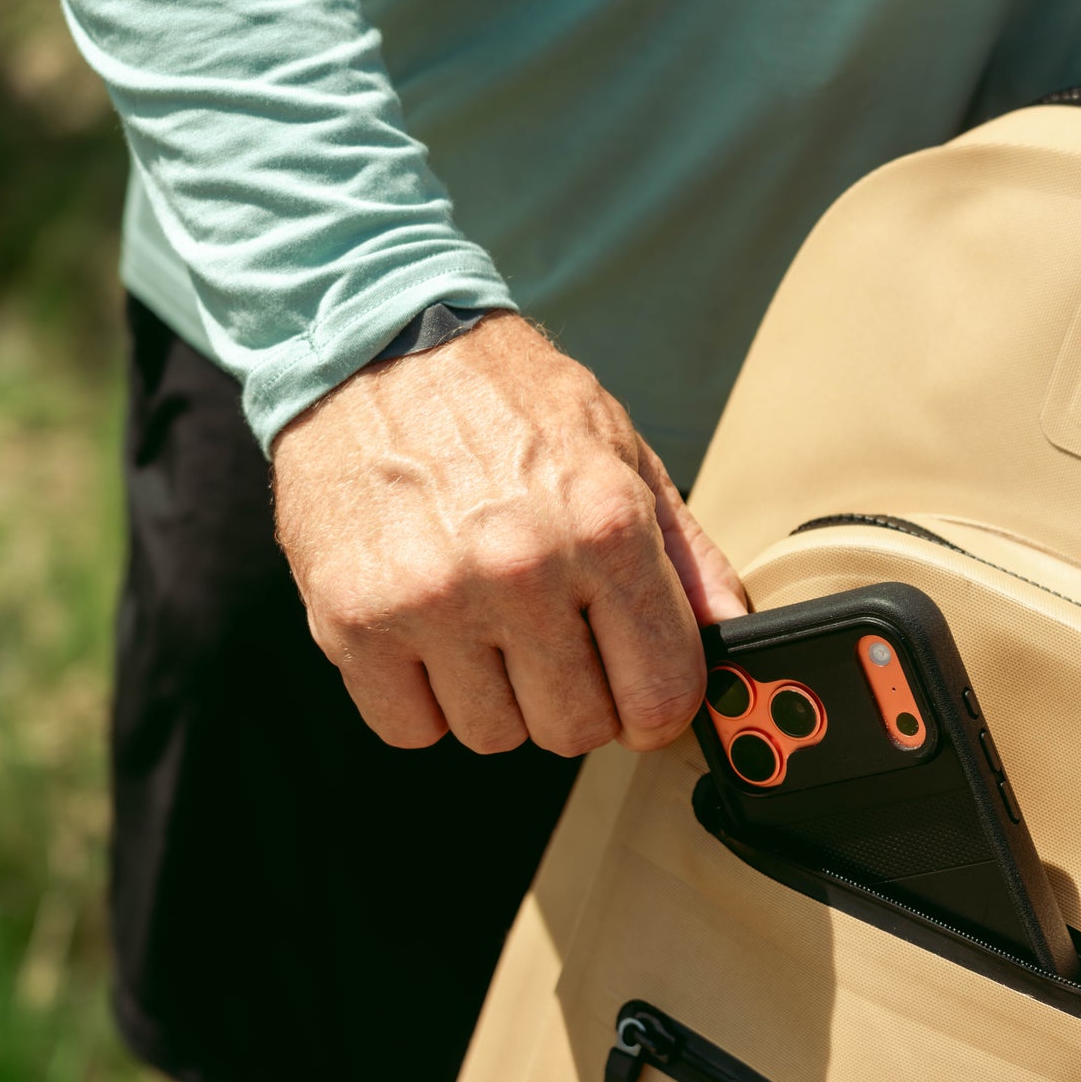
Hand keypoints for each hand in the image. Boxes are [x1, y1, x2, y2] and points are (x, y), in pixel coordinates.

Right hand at [272, 312, 747, 756]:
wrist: (372, 345)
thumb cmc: (504, 400)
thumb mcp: (620, 451)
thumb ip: (684, 552)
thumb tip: (728, 627)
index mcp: (605, 526)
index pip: (662, 693)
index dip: (657, 709)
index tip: (638, 696)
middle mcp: (521, 569)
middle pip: (576, 729)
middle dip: (573, 698)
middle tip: (548, 641)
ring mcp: (432, 600)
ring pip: (493, 736)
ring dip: (494, 696)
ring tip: (480, 621)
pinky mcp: (352, 620)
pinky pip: (409, 728)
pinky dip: (419, 699)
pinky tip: (426, 636)